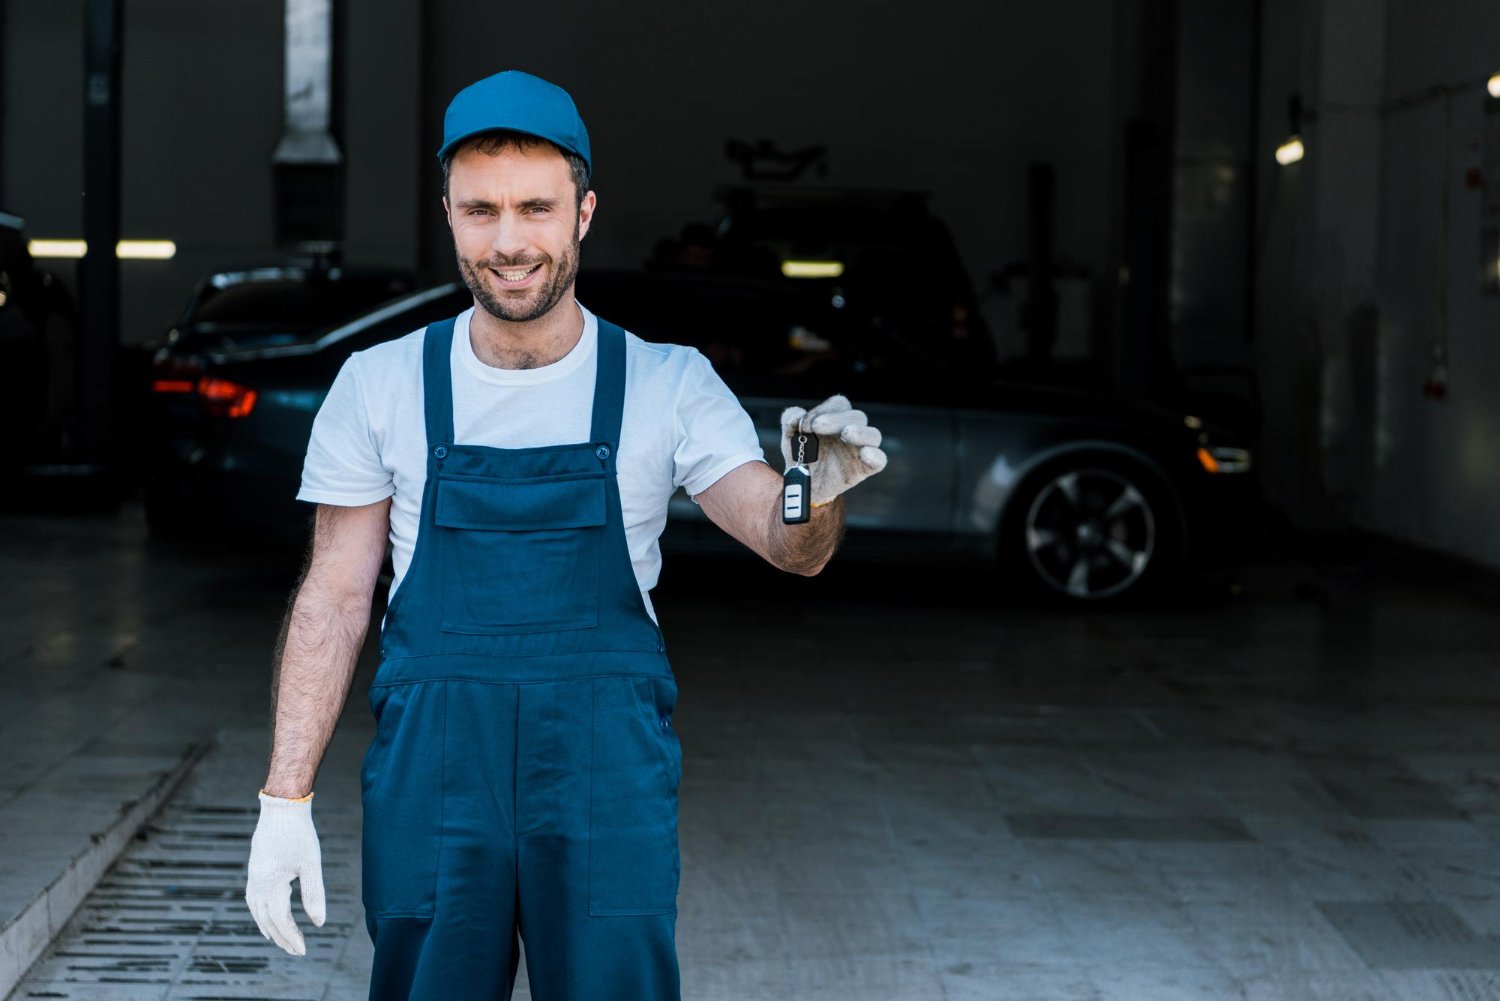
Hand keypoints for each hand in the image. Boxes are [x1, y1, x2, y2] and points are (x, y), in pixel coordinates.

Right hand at [245, 791, 325, 955]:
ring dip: (269, 927)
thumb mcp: (311, 865)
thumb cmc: (299, 834)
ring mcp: (253, 876)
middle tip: (296, 951)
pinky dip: (261, 913)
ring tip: (280, 940)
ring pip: (257, 911)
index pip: (280, 920)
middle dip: (281, 937)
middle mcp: (257, 883)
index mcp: (270, 884)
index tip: (303, 951)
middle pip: (267, 920)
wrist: (282, 806)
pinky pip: (254, 899)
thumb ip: (314, 895)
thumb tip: (319, 923)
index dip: (291, 938)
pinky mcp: (255, 868)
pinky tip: (268, 914)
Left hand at [779, 395, 887, 505]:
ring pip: (873, 435)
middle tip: (818, 426)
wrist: (803, 483)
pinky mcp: (865, 468)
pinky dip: (875, 456)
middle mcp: (852, 429)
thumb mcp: (790, 436)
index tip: (805, 425)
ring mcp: (861, 448)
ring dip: (861, 433)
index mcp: (836, 418)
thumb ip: (790, 420)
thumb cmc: (801, 454)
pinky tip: (865, 454)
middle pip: (857, 416)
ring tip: (847, 434)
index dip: (824, 409)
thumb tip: (797, 415)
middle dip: (838, 420)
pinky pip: (880, 460)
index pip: (839, 404)